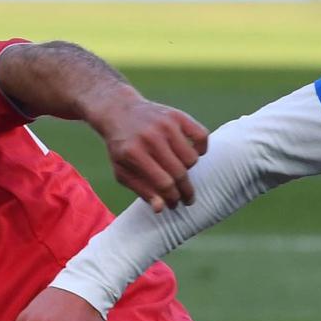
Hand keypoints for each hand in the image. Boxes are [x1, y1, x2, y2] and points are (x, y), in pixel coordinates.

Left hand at [93, 92, 207, 211]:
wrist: (119, 111)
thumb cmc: (122, 147)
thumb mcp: (123, 172)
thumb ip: (142, 190)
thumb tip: (161, 208)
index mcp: (134, 153)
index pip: (163, 184)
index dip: (172, 199)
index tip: (175, 205)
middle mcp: (151, 137)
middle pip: (179, 173)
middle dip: (186, 191)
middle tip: (187, 199)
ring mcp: (165, 124)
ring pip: (192, 158)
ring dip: (189, 170)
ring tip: (180, 171)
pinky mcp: (177, 115)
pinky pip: (201, 136)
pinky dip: (201, 148)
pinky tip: (193, 152)